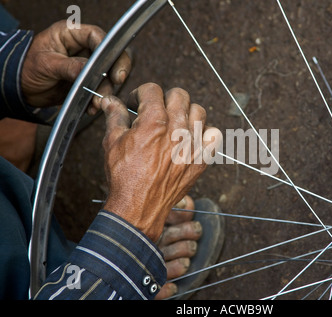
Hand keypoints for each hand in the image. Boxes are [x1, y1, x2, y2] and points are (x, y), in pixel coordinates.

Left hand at [21, 20, 130, 113]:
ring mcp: (88, 66)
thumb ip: (69, 66)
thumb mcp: (47, 64)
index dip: (108, 49)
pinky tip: (92, 107)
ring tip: (97, 102)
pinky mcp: (88, 82)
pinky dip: (99, 99)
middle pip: (110, 55)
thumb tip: (88, 70)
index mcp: (71, 35)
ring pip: (108, 75)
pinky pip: (101, 89)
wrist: (21, 90)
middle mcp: (83, 48)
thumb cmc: (27, 68)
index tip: (112, 65)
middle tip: (116, 81)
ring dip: (106, 90)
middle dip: (115, 70)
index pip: (97, 36)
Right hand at [100, 83, 221, 241]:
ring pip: (199, 111)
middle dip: (165, 98)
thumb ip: (115, 117)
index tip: (139, 102)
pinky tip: (194, 137)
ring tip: (176, 122)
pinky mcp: (202, 159)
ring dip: (187, 112)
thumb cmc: (125, 177)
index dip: (142, 93)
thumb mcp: (112, 142)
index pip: (153, 89)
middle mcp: (177, 129)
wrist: (139, 206)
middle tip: (157, 110)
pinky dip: (206, 132)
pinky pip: (215, 135)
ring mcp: (192, 144)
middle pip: (179, 95)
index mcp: (153, 121)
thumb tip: (110, 102)